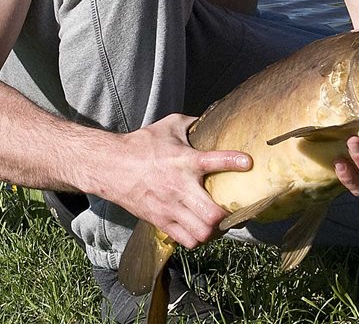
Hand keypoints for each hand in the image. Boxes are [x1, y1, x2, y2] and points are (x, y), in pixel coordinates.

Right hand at [104, 114, 251, 248]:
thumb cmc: (142, 144)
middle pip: (212, 214)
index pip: (215, 160)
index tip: (248, 163)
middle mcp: (180, 187)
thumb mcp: (169, 126)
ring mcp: (170, 208)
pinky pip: (187, 241)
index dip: (234, 162)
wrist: (110, 166)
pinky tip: (201, 228)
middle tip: (233, 209)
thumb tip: (213, 118)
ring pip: (202, 233)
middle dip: (228, 215)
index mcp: (185, 161)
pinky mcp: (160, 221)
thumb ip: (193, 123)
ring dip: (215, 230)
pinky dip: (199, 238)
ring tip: (219, 222)